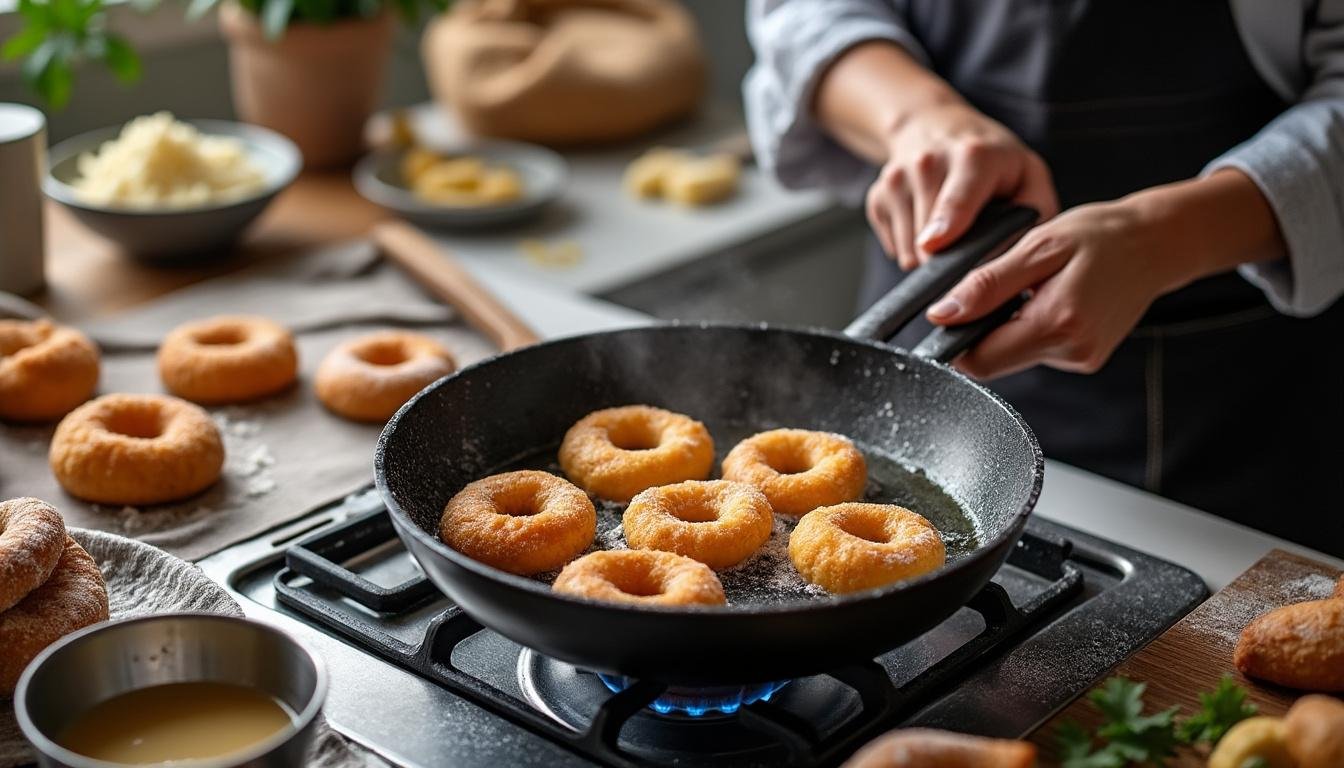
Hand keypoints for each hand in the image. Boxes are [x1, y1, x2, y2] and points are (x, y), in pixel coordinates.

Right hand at [866, 103, 1058, 269]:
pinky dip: (914, 246)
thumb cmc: (990, 159)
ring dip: (934, 255)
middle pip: (930, 237)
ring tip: (952, 230)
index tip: (935, 244)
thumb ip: (1036, 210)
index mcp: (973, 156)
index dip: (947, 222)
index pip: (956, 196)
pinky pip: (896, 248)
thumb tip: (1020, 255)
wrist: (933, 126)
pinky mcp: (876, 197)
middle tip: (973, 248)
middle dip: (953, 258)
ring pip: (910, 250)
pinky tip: (928, 223)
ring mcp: (895, 179)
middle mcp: (927, 163)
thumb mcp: (1029, 173)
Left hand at [924, 199, 1190, 378]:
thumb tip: (942, 314)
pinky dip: (1029, 327)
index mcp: (1057, 323)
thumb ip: (987, 284)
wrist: (1156, 243)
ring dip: (1007, 327)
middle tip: (1001, 287)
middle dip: (981, 331)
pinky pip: (1036, 350)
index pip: (979, 360)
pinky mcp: (1084, 358)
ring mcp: (1080, 360)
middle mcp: (1071, 352)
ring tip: (1032, 288)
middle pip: (994, 362)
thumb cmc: (1102, 235)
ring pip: (1013, 356)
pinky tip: (1047, 299)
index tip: (953, 309)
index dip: (955, 338)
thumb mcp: (1039, 247)